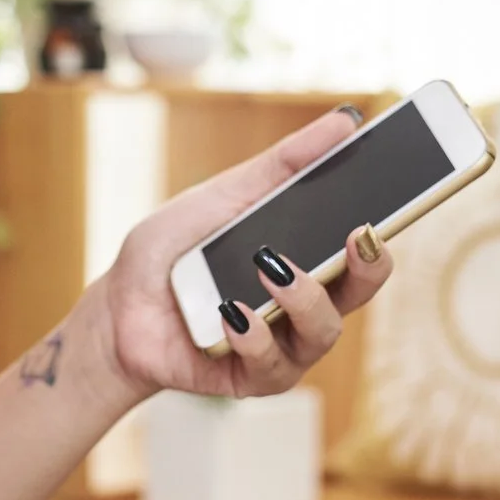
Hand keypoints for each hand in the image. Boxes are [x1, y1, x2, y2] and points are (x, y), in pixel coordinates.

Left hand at [86, 106, 395, 399]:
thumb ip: (284, 165)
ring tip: (270, 269)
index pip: (362, 248)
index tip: (382, 210)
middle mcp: (305, 303)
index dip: (382, 234)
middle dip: (368, 267)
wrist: (116, 306)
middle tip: (358, 236)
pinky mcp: (250, 378)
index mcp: (307, 257)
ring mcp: (282, 344)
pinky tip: (230, 313)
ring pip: (323, 331)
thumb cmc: (175, 250)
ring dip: (303, 299)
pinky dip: (253, 335)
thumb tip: (346, 121)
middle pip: (360, 291)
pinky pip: (271, 364)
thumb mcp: (224, 195)